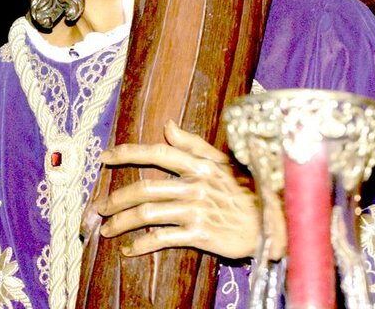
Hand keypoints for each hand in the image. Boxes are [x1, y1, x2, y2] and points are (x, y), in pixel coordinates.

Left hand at [96, 120, 280, 259]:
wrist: (276, 223)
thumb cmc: (248, 191)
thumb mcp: (224, 163)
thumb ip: (193, 144)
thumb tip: (167, 124)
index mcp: (200, 165)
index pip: (157, 153)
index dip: (128, 153)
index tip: (105, 157)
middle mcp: (195, 185)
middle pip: (144, 188)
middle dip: (115, 198)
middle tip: (98, 207)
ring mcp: (197, 210)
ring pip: (147, 214)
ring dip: (121, 222)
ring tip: (106, 229)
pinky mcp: (201, 234)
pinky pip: (162, 238)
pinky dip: (140, 244)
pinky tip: (128, 249)